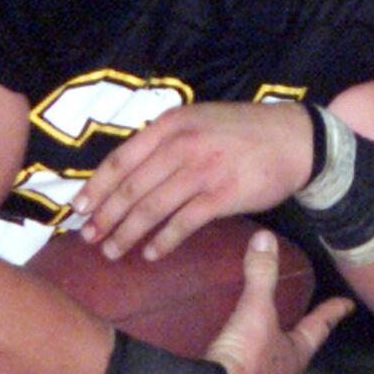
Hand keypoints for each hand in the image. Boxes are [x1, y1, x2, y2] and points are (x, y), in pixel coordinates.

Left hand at [73, 102, 313, 259]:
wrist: (295, 139)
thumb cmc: (245, 132)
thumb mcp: (200, 120)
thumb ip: (167, 140)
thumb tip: (131, 170)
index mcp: (172, 124)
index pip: (122, 158)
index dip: (96, 186)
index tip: (78, 208)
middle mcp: (183, 145)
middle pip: (132, 187)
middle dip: (106, 215)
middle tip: (89, 237)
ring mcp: (203, 170)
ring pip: (152, 207)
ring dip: (128, 233)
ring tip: (112, 251)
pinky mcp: (223, 195)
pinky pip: (184, 223)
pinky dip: (164, 240)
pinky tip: (152, 253)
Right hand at [203, 228, 352, 373]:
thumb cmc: (245, 360)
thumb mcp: (254, 312)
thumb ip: (260, 275)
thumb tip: (265, 239)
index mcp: (296, 356)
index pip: (320, 327)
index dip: (332, 312)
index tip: (348, 305)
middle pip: (297, 355)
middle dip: (298, 341)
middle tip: (299, 328)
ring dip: (269, 362)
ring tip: (261, 348)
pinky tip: (228, 372)